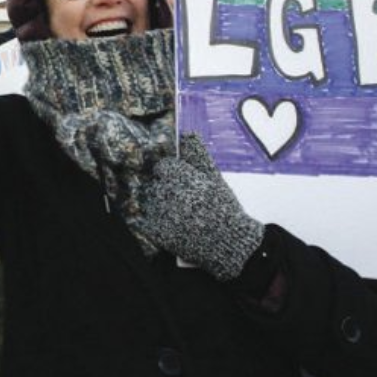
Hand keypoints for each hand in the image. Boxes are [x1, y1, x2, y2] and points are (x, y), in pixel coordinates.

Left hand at [138, 134, 263, 280]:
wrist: (230, 243)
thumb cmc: (223, 207)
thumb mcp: (214, 178)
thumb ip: (198, 155)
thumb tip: (187, 133)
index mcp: (183, 178)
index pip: (164, 167)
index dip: (175, 175)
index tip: (187, 185)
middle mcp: (170, 193)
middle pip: (157, 184)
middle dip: (169, 190)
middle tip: (187, 203)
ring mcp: (162, 214)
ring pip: (151, 201)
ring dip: (162, 206)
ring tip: (184, 216)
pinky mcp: (157, 232)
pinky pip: (146, 221)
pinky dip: (157, 223)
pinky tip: (176, 226)